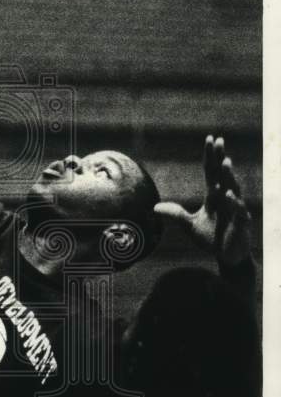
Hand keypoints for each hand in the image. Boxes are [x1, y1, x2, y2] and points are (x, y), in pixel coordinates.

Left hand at [154, 135, 251, 265]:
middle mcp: (226, 199)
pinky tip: (227, 193)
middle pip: (223, 175)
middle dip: (220, 158)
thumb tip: (155, 208)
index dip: (210, 156)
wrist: (228, 257)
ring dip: (228, 176)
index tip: (209, 138)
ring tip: (225, 162)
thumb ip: (176, 215)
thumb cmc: (212, 238)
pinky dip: (233, 202)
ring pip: (232, 189)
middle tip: (219, 141)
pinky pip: (238, 211)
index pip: (212, 172)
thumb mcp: (190, 226)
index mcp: (214, 196)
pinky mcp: (241, 224)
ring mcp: (235, 210)